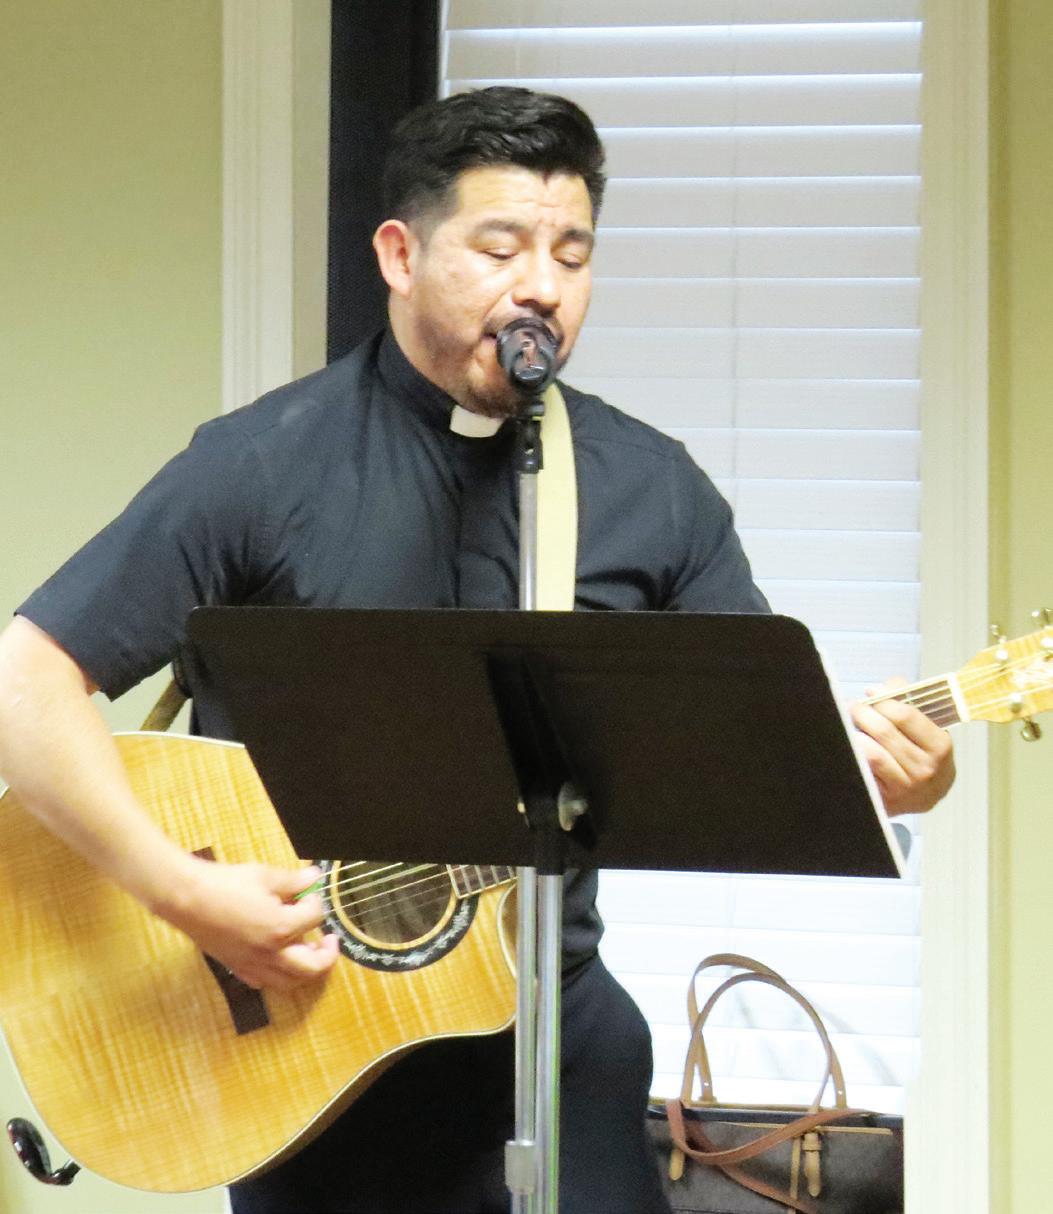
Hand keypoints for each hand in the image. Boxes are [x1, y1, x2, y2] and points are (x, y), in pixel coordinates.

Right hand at [157, 857, 339, 990]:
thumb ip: (293, 880)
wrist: (186, 898)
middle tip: (329, 940)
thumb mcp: (264, 875)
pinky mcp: (236, 967)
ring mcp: (252, 964)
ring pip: (289, 983)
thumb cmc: (224, 884)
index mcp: (280, 929)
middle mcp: (270, 954)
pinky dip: (277, 976)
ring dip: (305, 971)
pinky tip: (277, 960)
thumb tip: (313, 878)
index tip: (309, 892)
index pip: (314, 918)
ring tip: (309, 952)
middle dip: (327, 955)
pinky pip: (263, 982)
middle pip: (312, 968)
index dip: (315, 901)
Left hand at [850, 677, 955, 816]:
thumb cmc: (925, 756)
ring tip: (849, 723)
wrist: (927, 797)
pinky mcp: (889, 798)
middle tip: (853, 706)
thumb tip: (881, 687)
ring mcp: (907, 785)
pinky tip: (853, 744)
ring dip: (856, 733)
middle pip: (885, 731)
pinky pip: (866, 769)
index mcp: (940, 745)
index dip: (883, 699)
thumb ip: (908, 702)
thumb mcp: (928, 729)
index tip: (870, 692)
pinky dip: (856, 753)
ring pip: (872, 752)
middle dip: (863, 713)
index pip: (906, 715)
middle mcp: (926, 767)